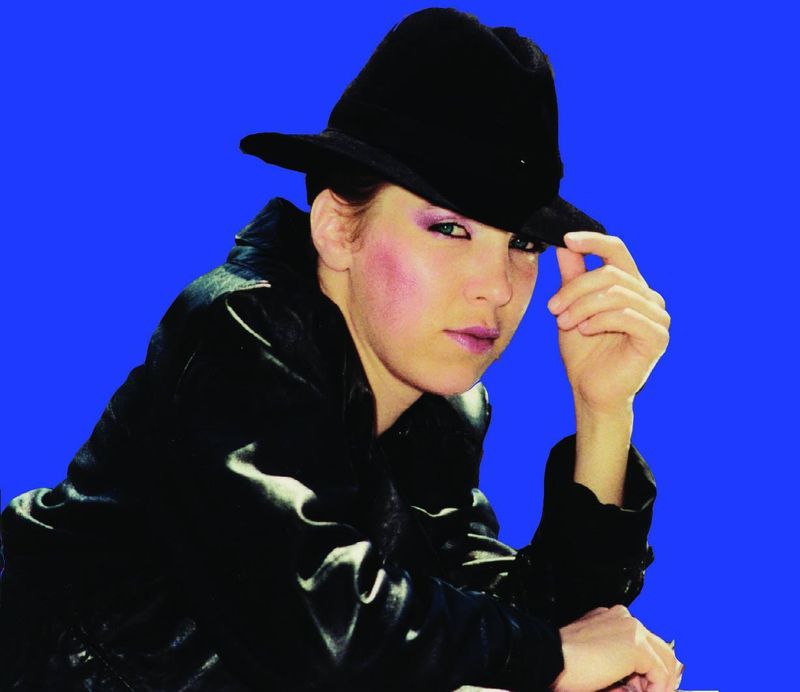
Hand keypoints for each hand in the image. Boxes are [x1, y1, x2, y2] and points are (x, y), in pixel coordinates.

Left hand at [548, 232, 669, 414]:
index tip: (567, 239)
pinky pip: (626, 315)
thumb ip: (572, 277)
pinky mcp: (658, 337)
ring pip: (615, 294)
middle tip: (553, 309)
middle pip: (610, 274)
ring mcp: (658, 316)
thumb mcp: (571, 308)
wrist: (590, 391)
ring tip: (564, 323)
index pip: (617, 250)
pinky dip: (598, 320)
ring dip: (582, 306)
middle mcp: (649, 297)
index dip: (593, 241)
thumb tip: (566, 245)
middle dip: (574, 290)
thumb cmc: (584, 352)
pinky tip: (584, 330)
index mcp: (631, 286)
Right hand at [550, 605, 682, 691]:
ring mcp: (631, 628)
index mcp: (610, 618)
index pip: (642, 643)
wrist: (550, 658)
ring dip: (659, 683)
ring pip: (665, 659)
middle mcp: (622, 618)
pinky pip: (662, 672)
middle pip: (659, 648)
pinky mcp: (636, 645)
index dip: (645, 670)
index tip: (637, 687)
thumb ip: (617, 667)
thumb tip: (634, 685)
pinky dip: (658, 689)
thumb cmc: (562, 664)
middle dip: (659, 676)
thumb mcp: (595, 661)